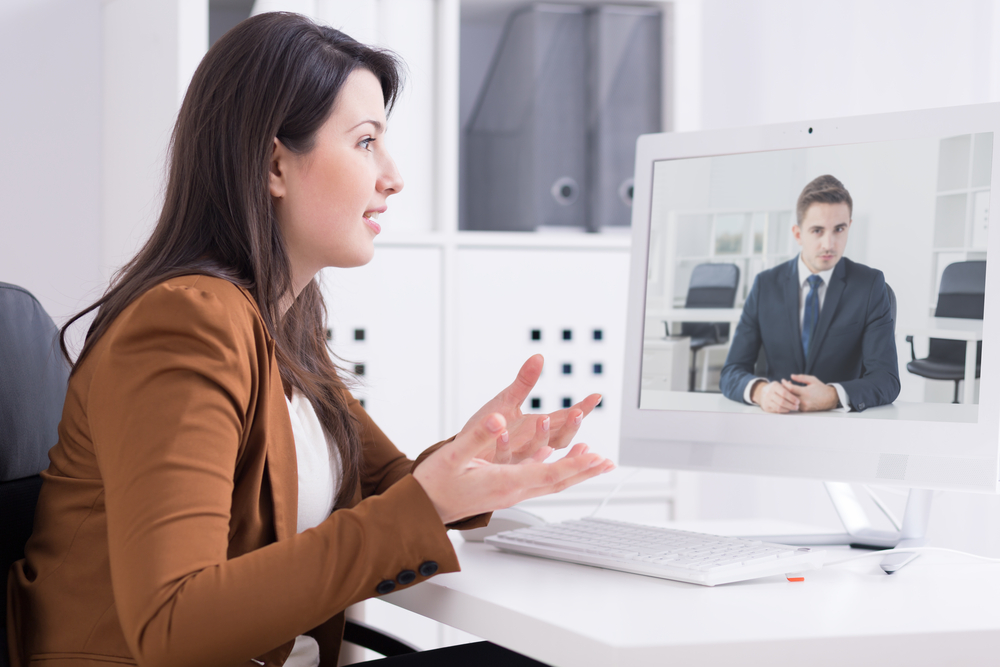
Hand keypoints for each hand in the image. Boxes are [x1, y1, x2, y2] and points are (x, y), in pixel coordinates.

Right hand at [413, 412, 614, 523]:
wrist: (420, 510)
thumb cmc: (433, 483)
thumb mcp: (454, 455)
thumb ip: (478, 435)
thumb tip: (501, 418)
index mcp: (504, 482)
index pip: (549, 474)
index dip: (575, 465)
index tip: (596, 457)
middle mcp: (511, 492)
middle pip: (557, 482)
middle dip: (584, 472)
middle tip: (607, 463)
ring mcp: (508, 495)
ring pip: (548, 484)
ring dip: (572, 473)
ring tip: (591, 463)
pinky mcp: (502, 493)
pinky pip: (536, 483)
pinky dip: (552, 473)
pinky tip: (553, 463)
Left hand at [461, 355, 601, 464]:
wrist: (464, 450)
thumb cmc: (489, 427)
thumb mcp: (507, 399)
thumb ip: (524, 382)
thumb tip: (539, 356)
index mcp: (538, 430)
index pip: (566, 419)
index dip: (582, 410)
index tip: (596, 396)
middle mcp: (532, 445)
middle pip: (560, 440)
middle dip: (569, 427)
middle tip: (576, 413)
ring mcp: (516, 456)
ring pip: (535, 450)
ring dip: (541, 437)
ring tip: (543, 419)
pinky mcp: (495, 462)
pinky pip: (502, 455)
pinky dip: (503, 445)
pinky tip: (501, 432)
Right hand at [750, 379, 799, 412]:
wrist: (761, 393)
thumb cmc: (774, 389)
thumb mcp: (780, 385)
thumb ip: (788, 387)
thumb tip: (794, 387)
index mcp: (774, 386)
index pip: (784, 393)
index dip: (792, 398)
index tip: (798, 401)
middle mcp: (769, 393)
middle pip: (782, 401)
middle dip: (791, 405)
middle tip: (797, 406)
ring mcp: (766, 400)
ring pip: (779, 407)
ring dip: (788, 408)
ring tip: (794, 408)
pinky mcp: (766, 407)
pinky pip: (776, 410)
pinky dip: (783, 410)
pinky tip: (787, 409)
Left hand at [783, 375, 838, 411]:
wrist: (830, 399)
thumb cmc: (821, 388)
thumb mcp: (812, 380)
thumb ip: (801, 378)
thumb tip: (791, 376)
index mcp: (806, 392)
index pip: (790, 388)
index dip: (785, 384)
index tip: (783, 380)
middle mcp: (804, 401)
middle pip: (788, 396)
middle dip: (784, 390)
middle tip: (782, 385)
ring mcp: (804, 407)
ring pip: (790, 401)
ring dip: (787, 396)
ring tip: (786, 389)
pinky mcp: (804, 410)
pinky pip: (794, 405)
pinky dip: (792, 400)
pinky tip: (792, 395)